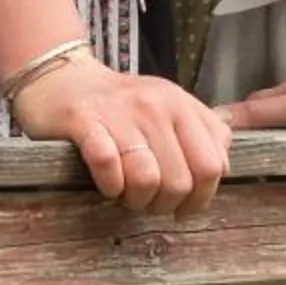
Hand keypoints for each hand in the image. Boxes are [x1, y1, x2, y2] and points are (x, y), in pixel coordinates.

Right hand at [11, 55, 230, 217]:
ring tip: (126, 195)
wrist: (62, 78)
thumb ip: (202, 132)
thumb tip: (223, 166)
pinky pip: (108, 165)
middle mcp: (154, 105)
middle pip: (180, 182)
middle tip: (148, 202)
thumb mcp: (169, 106)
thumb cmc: (120, 104)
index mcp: (181, 104)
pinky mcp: (84, 121)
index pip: (213, 166)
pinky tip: (107, 185)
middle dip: (164, 205)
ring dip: (136, 200)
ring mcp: (119, 113)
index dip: (201, 198)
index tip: (184, 206)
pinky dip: (109, 186)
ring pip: (146, 180)